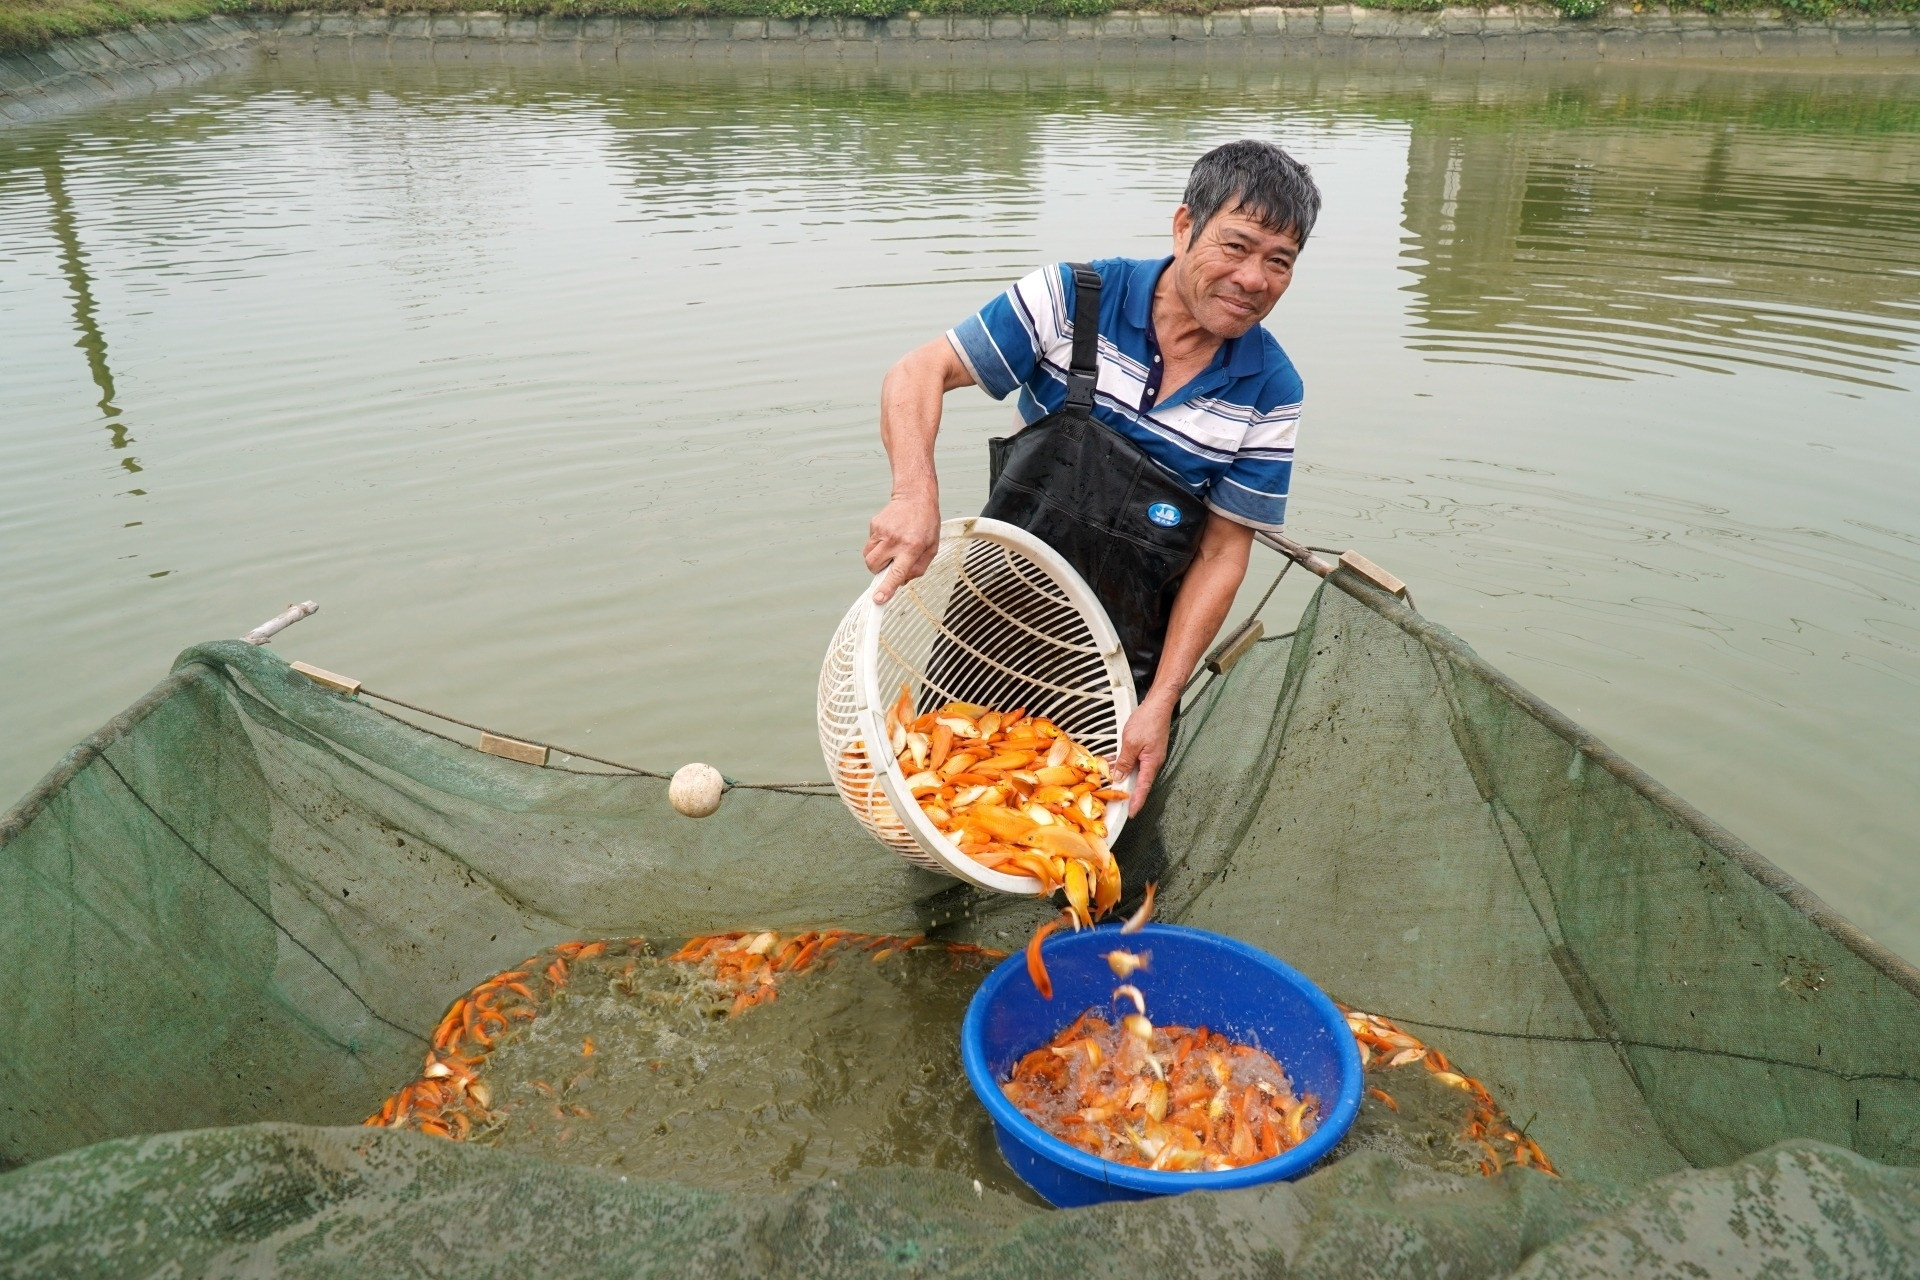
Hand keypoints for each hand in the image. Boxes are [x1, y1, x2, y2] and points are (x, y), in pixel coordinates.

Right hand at [864, 494, 940, 603]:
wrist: (915, 496)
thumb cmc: (926, 523)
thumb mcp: (932, 548)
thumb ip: (918, 568)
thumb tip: (901, 583)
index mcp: (912, 547)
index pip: (897, 572)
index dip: (886, 587)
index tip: (878, 599)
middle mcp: (895, 540)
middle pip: (874, 566)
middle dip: (878, 571)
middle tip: (891, 563)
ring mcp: (882, 531)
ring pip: (868, 557)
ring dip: (877, 560)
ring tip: (891, 549)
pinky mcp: (874, 525)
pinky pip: (870, 545)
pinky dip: (878, 546)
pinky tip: (890, 536)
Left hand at [1113, 697, 1173, 813]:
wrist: (1157, 705)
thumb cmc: (1147, 721)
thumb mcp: (1131, 743)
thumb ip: (1124, 761)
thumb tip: (1119, 777)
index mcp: (1151, 763)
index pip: (1143, 787)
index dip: (1137, 801)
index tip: (1131, 813)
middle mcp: (1152, 762)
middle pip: (1138, 781)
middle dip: (1127, 791)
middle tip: (1115, 801)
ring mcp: (1149, 755)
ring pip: (1134, 770)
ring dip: (1122, 775)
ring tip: (1108, 782)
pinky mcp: (1145, 748)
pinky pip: (1133, 760)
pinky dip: (1122, 762)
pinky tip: (1110, 762)